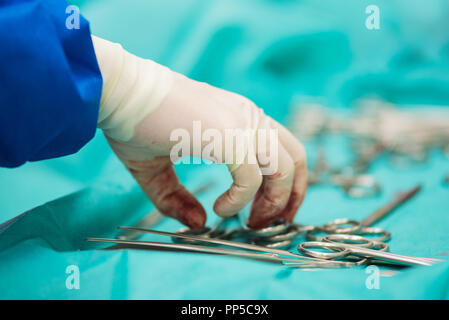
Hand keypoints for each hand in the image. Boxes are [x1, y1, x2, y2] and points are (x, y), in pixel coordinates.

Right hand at [92, 36, 307, 228]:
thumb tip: (198, 223)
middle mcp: (247, 116)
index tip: (267, 211)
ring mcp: (240, 122)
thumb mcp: (157, 169)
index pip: (284, 149)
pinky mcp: (227, 133)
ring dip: (271, 203)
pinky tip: (220, 207)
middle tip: (264, 223)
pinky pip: (251, 177)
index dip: (286, 184)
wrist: (118, 92)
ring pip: (283, 168)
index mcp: (238, 118)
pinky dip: (240, 200)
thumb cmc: (135, 123)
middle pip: (296, 159)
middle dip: (289, 198)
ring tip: (246, 221)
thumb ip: (176, 197)